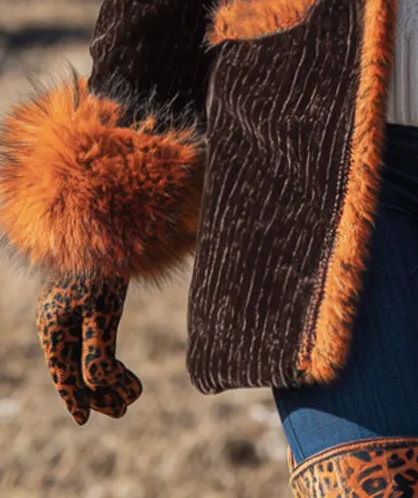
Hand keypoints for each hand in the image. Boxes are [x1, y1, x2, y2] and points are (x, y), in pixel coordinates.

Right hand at [36, 275, 141, 423]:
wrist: (100, 224)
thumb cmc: (99, 269)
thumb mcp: (101, 311)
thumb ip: (97, 348)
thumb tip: (98, 383)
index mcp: (54, 327)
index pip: (62, 372)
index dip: (74, 398)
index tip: (84, 421)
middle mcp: (57, 322)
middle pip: (75, 367)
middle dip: (100, 392)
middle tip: (126, 407)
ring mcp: (69, 311)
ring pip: (85, 354)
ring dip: (109, 376)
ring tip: (134, 392)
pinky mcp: (85, 301)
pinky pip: (91, 339)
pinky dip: (107, 355)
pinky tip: (122, 367)